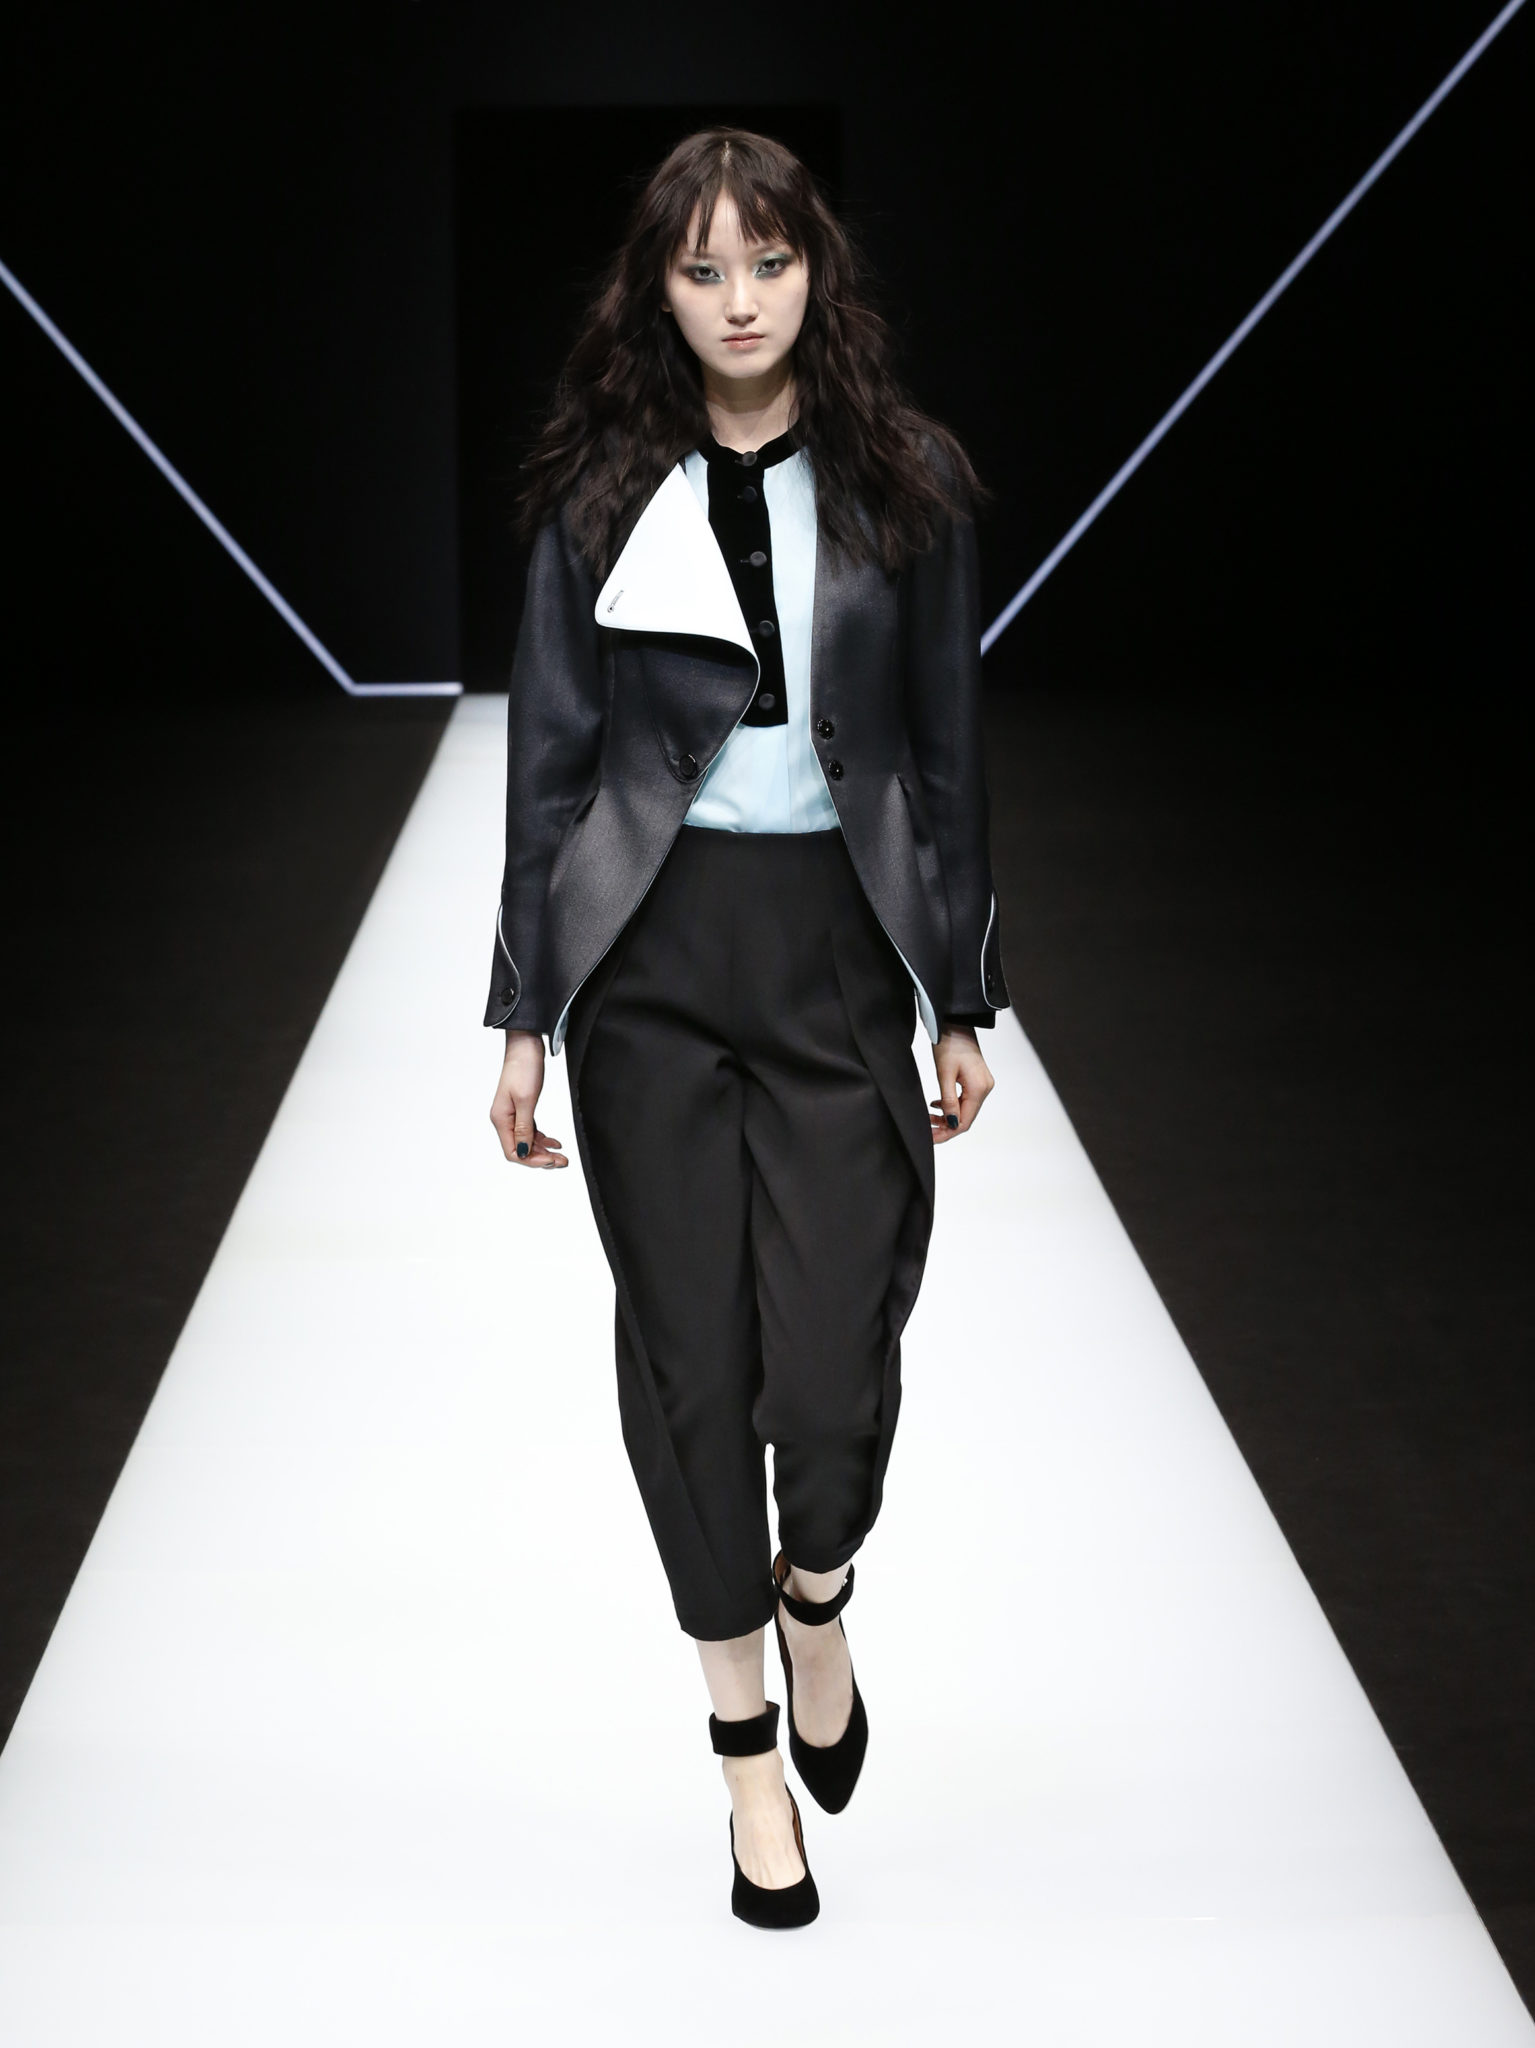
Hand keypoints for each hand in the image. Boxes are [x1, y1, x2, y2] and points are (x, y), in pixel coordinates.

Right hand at [489, 1028, 569, 1167]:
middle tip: (562, 1161)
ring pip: (527, 1141)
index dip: (532, 1160)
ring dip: (543, 1150)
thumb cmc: (523, 1068)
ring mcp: (512, 1114)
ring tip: (561, 1155)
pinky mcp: (521, 1108)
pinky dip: (542, 1138)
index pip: (513, 1152)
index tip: (551, 1160)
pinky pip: (530, 1130)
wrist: (525, 1045)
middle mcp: (504, 1119)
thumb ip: (524, 1128)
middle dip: (540, 1158)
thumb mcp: (526, 1100)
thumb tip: (523, 1152)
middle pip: (521, 1149)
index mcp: (500, 1119)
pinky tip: (554, 1141)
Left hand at [928, 1023, 994, 1143]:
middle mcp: (985, 1088)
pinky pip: (965, 1100)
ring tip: (929, 1117)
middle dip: (946, 1126)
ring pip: (965, 1109)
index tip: (930, 1137)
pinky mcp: (977, 1080)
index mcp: (979, 1088)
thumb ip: (948, 1101)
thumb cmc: (949, 1045)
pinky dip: (951, 1105)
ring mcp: (982, 1084)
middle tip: (927, 1129)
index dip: (947, 1132)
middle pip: (966, 1117)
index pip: (964, 1121)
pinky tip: (937, 1104)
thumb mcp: (944, 1075)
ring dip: (948, 1116)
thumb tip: (951, 1123)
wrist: (956, 1024)